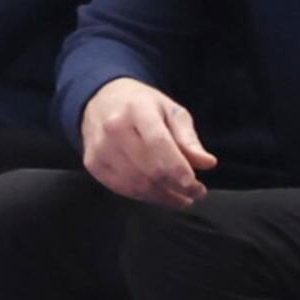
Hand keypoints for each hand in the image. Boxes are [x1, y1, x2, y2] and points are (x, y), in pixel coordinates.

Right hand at [82, 76, 213, 209]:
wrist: (100, 100)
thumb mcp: (171, 111)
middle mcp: (114, 129)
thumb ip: (188, 138)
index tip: (197, 187)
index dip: (179, 171)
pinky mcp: (92, 163)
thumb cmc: (142, 105)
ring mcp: (99, 148)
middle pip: (149, 170)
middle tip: (195, 194)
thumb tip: (207, 163)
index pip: (159, 146)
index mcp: (137, 110)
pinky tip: (159, 194)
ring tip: (181, 199)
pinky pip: (122, 188)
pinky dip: (144, 196)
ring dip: (162, 197)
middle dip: (176, 188)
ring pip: (136, 184)